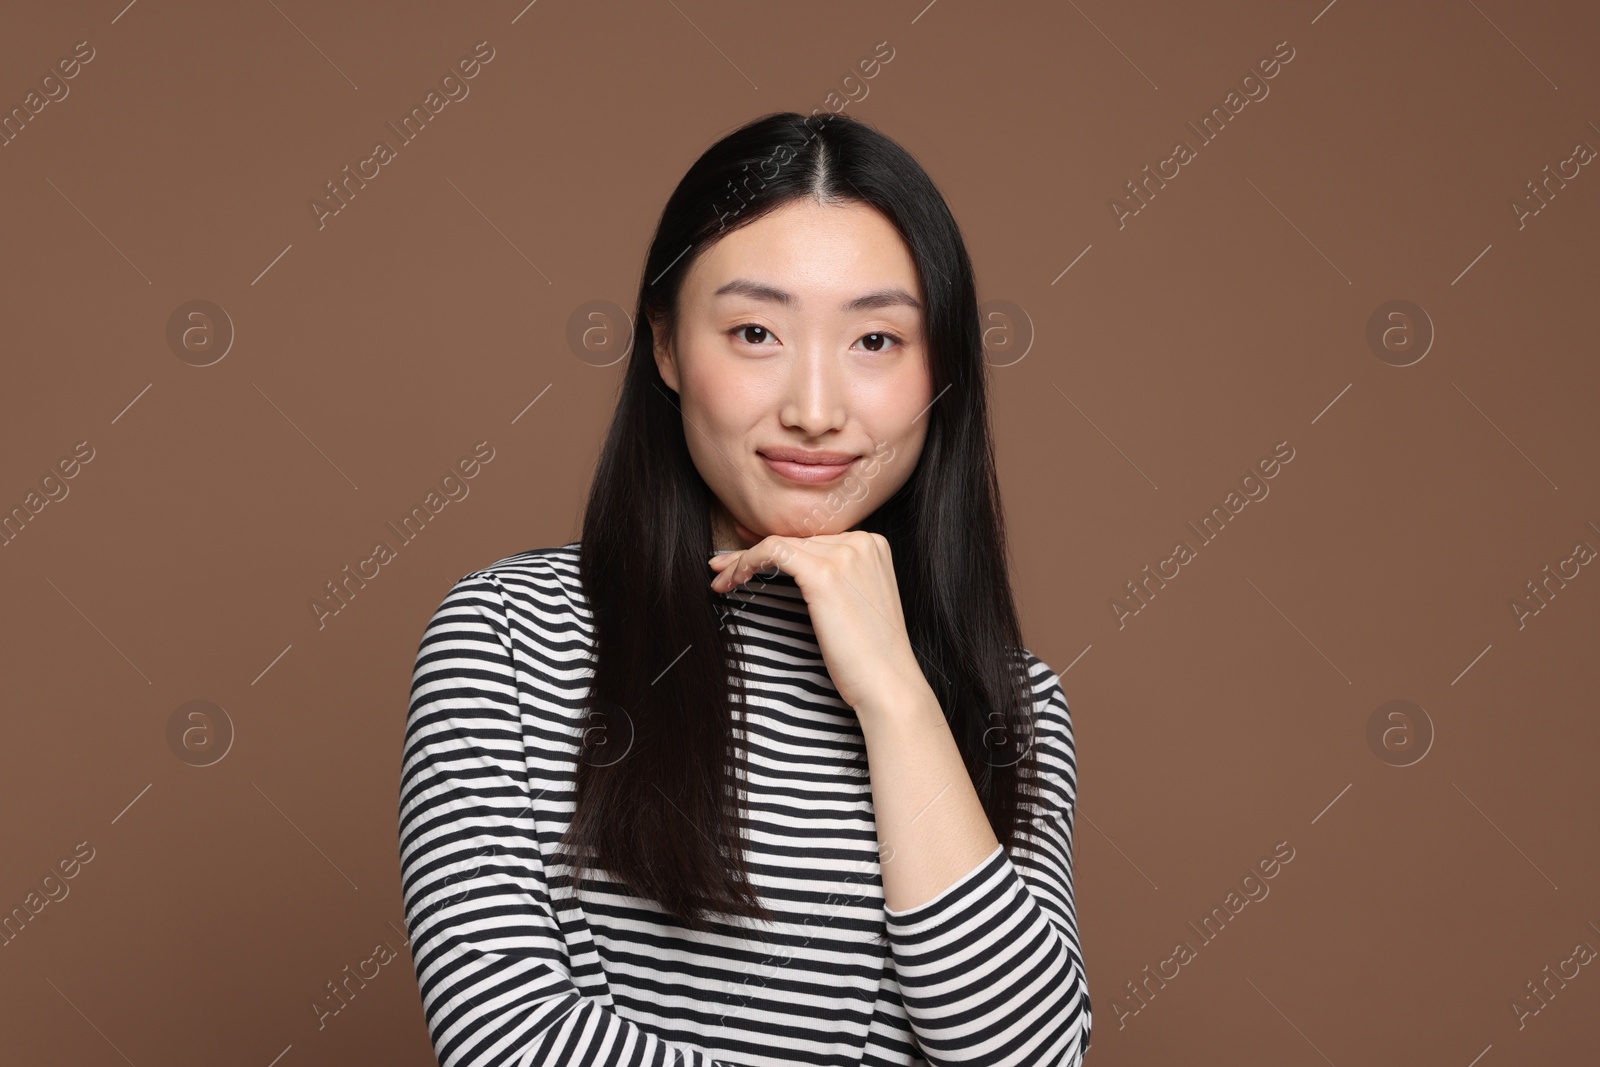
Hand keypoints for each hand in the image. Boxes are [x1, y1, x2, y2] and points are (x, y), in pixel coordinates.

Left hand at [709, 527, 932, 721]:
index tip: (742, 556)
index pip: (811, 539)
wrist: (886, 683)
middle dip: (751, 553)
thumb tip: (785, 564)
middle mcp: (862, 541)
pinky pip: (773, 553)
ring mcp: (845, 554)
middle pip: (794, 539)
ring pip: (778, 544)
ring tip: (720, 579)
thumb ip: (832, 576)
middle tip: (721, 568)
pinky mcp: (824, 574)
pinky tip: (731, 581)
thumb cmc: (868, 654)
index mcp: (872, 544)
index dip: (773, 546)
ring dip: (742, 561)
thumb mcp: (854, 602)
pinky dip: (746, 563)